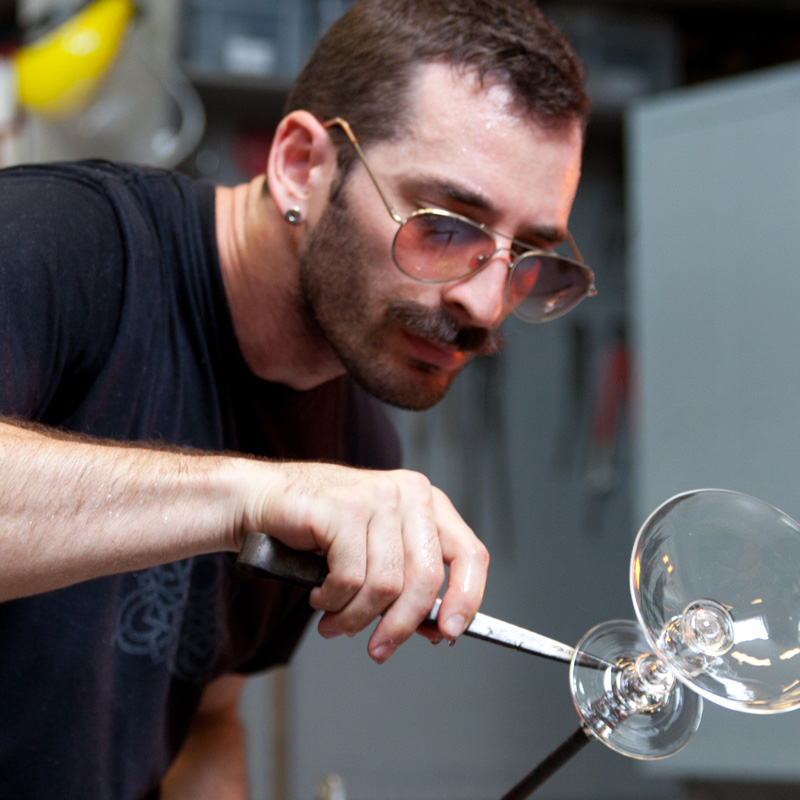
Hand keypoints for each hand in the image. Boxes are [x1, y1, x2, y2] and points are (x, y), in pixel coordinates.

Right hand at [240, 462, 488, 662]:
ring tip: (335, 621)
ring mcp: (377, 496)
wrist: (259, 501)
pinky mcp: (344, 507)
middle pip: (426, 578)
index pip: (469, 553)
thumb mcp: (375, 555)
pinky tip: (319, 596)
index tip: (450, 633)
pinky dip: (332, 601)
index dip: (467, 598)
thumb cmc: (317, 531)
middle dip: (401, 625)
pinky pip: (349, 579)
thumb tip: (438, 628)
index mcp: (426, 502)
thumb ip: (408, 585)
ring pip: (385, 585)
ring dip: (356, 618)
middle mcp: (409, 494)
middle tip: (379, 649)